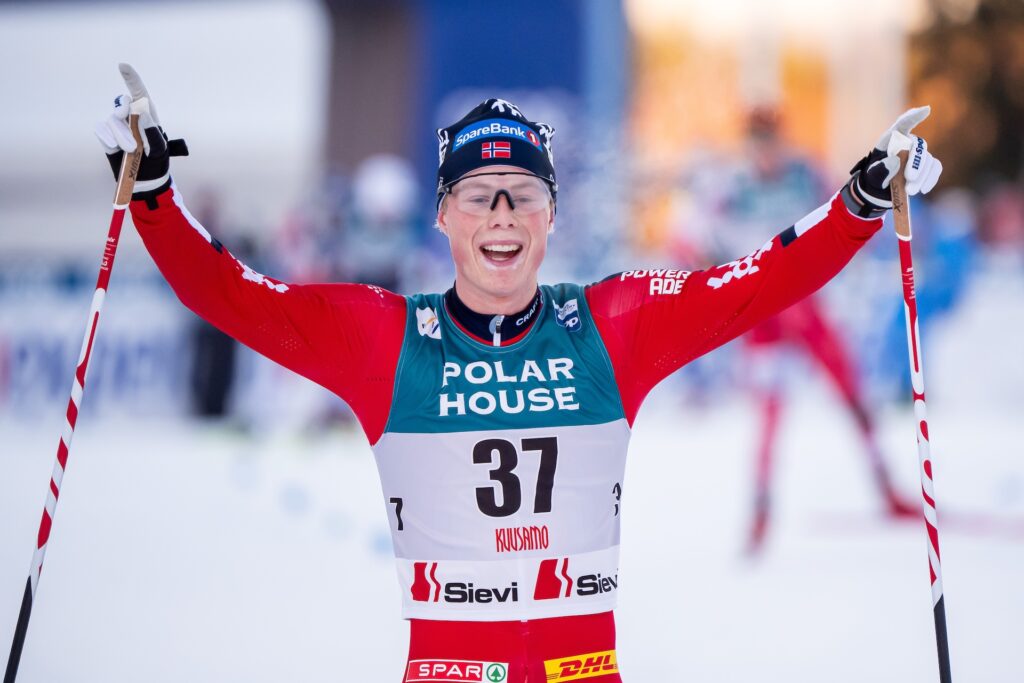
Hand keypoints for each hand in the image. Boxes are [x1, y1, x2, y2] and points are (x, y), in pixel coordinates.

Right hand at [95, 63, 187, 195]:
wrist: (143, 179)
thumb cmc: (156, 162)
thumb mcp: (159, 149)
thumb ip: (151, 131)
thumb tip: (141, 111)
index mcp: (147, 114)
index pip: (139, 92)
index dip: (131, 78)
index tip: (122, 66)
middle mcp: (130, 115)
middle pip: (121, 103)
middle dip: (125, 117)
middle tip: (134, 141)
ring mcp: (116, 124)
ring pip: (111, 120)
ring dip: (121, 136)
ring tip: (130, 151)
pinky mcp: (105, 134)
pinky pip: (101, 129)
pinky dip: (108, 140)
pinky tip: (116, 150)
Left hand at [843, 107, 942, 216]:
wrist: (880, 189)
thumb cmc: (874, 177)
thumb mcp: (872, 175)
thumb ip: (880, 169)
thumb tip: (895, 161)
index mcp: (891, 139)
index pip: (903, 124)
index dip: (914, 117)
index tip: (926, 110)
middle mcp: (907, 142)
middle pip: (918, 146)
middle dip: (916, 163)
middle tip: (910, 179)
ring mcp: (919, 153)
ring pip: (928, 160)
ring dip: (921, 177)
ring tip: (910, 191)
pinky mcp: (927, 165)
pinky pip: (935, 167)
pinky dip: (931, 178)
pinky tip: (923, 189)